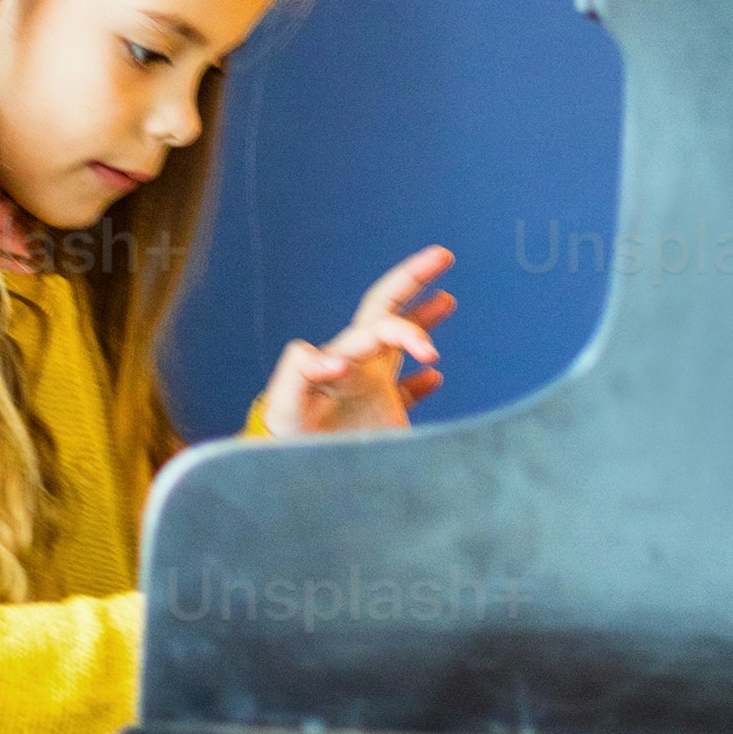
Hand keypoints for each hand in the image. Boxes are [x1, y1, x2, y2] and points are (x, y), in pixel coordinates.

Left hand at [256, 247, 454, 437]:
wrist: (289, 478)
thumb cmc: (286, 441)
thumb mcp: (286, 403)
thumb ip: (301, 372)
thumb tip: (338, 360)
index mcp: (343, 357)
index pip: (379, 323)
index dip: (405, 333)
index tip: (431, 361)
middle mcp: (357, 366)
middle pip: (385, 309)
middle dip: (412, 279)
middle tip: (442, 255)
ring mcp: (368, 390)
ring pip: (395, 344)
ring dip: (419, 320)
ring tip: (446, 298)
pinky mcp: (376, 418)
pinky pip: (402, 391)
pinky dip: (420, 382)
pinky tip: (435, 377)